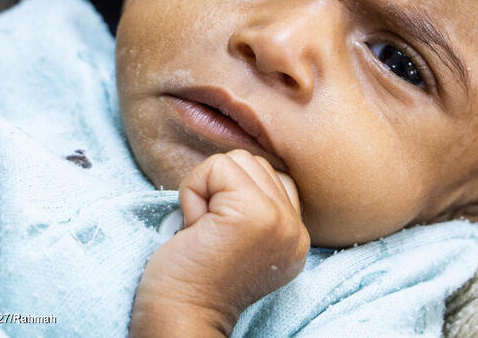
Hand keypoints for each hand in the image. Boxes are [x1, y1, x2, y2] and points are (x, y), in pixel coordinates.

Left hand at [130, 149, 309, 336]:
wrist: (182, 316)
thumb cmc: (197, 281)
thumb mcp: (245, 243)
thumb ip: (258, 208)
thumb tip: (239, 170)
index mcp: (296, 237)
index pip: (270, 178)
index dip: (232, 196)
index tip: (221, 237)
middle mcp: (296, 229)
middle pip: (254, 164)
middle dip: (219, 190)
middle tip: (210, 234)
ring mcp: (278, 219)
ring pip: (236, 161)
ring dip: (207, 189)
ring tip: (204, 230)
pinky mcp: (252, 212)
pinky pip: (215, 167)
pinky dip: (193, 191)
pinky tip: (195, 227)